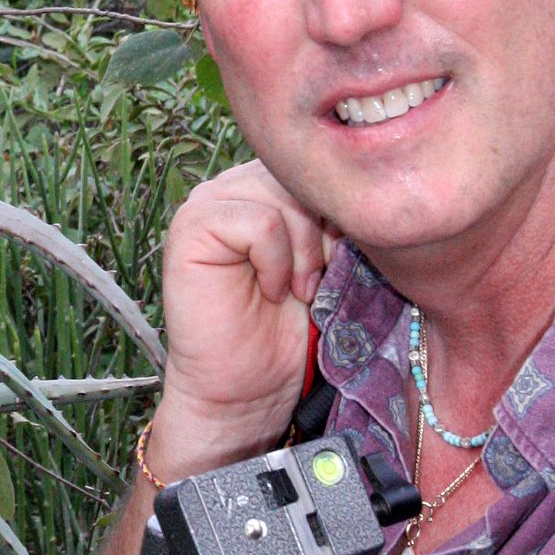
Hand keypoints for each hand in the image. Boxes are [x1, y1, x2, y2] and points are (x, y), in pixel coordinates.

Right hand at [153, 161, 336, 475]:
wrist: (246, 389)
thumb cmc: (290, 332)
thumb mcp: (328, 261)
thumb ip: (333, 217)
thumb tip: (363, 192)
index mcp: (266, 185)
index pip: (317, 165)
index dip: (341, 212)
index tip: (342, 262)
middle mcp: (234, 185)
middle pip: (302, 175)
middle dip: (326, 232)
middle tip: (320, 284)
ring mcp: (207, 202)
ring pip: (284, 195)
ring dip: (305, 251)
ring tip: (299, 292)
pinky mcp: (191, 228)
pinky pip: (259, 223)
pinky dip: (276, 263)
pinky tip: (271, 292)